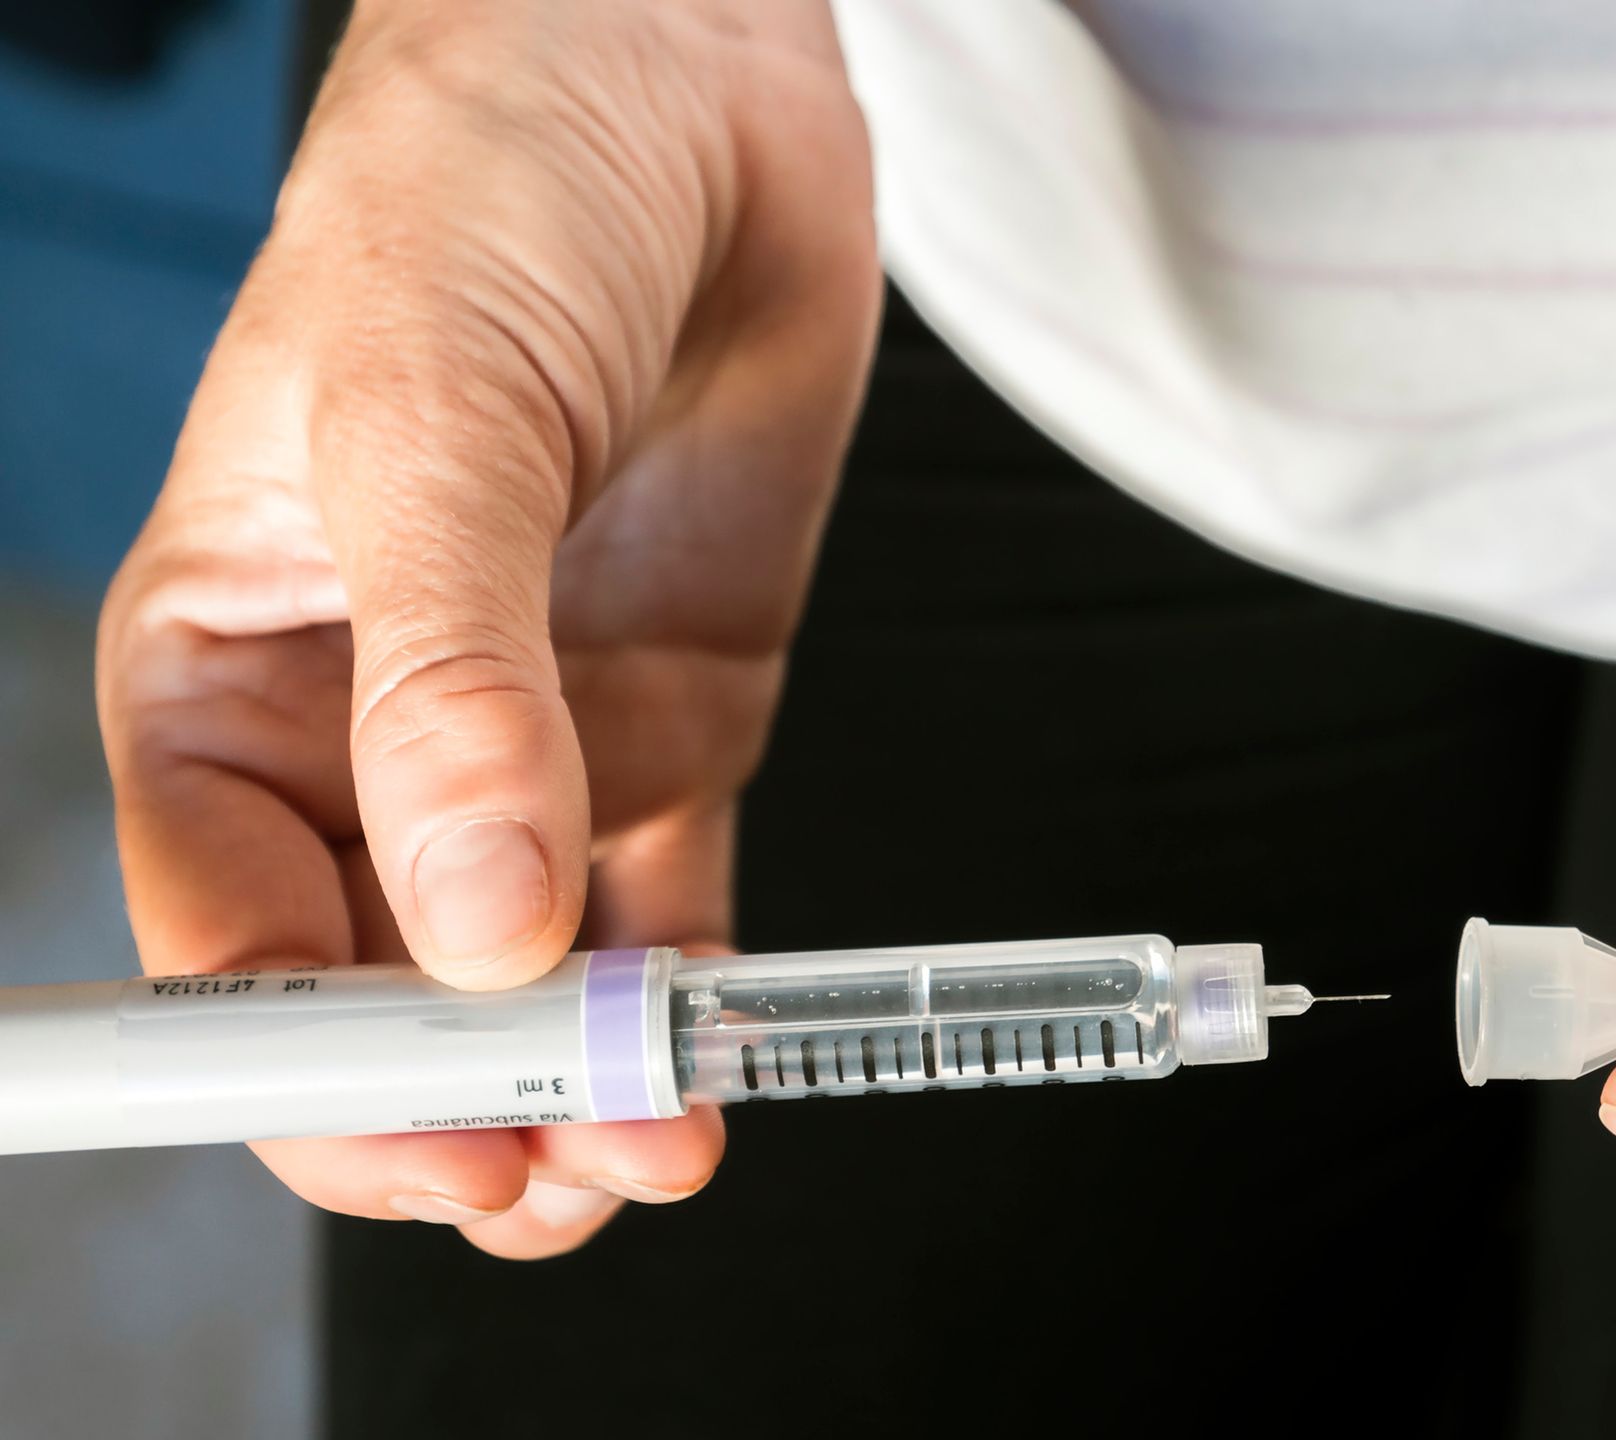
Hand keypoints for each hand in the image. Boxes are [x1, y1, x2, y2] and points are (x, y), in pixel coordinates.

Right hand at [94, 0, 876, 1256]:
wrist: (681, 86)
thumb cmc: (487, 188)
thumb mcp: (432, 418)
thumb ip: (454, 679)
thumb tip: (479, 925)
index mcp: (232, 666)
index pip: (230, 925)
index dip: (311, 1061)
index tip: (424, 1135)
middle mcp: (375, 726)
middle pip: (386, 983)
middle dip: (461, 1101)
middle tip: (552, 1174)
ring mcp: (536, 734)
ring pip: (538, 973)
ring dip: (590, 1080)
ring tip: (654, 1148)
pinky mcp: (671, 714)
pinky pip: (674, 896)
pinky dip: (696, 987)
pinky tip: (721, 1049)